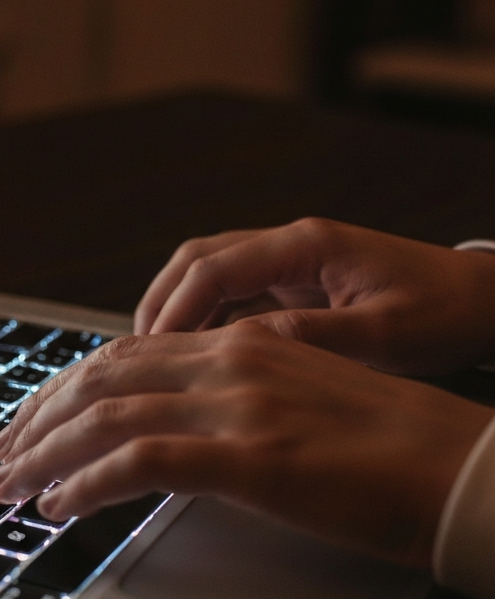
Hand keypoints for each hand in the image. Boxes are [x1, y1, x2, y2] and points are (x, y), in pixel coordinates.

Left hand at [0, 324, 493, 565]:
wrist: (462, 466)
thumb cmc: (387, 445)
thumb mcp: (294, 400)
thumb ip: (228, 400)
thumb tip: (165, 430)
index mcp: (238, 343)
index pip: (122, 356)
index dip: (63, 389)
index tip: (31, 421)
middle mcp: (228, 360)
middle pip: (100, 379)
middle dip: (38, 418)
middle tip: (0, 455)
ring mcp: (237, 404)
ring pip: (107, 416)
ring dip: (46, 453)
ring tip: (9, 486)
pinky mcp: (251, 455)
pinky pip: (141, 462)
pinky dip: (87, 483)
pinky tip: (60, 507)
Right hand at [133, 218, 494, 374]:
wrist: (483, 300)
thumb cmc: (445, 311)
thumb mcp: (385, 333)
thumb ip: (313, 337)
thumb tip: (245, 348)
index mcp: (307, 245)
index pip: (215, 267)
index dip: (176, 308)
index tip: (153, 348)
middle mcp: (290, 244)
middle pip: (197, 260)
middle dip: (160, 302)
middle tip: (139, 350)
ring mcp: (290, 261)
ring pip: (208, 272)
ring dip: (176, 308)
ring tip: (156, 354)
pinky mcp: (294, 282)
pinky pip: (231, 292)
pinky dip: (204, 318)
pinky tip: (197, 354)